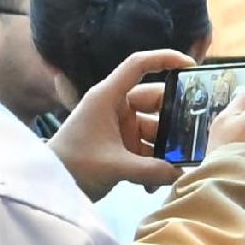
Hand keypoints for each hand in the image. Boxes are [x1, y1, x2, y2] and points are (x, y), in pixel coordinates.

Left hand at [51, 48, 182, 196]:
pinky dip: (152, 163)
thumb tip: (180, 173)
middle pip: (155, 101)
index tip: (191, 66)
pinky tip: (154, 185)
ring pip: (154, 128)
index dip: (164, 59)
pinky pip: (145, 148)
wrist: (48, 186)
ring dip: (165, 148)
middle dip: (176, 118)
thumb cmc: (72, 166)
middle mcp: (115, 107)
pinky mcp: (119, 146)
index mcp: (108, 97)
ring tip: (178, 167)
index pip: (138, 65)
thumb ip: (150, 170)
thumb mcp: (114, 167)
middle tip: (197, 133)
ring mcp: (119, 127)